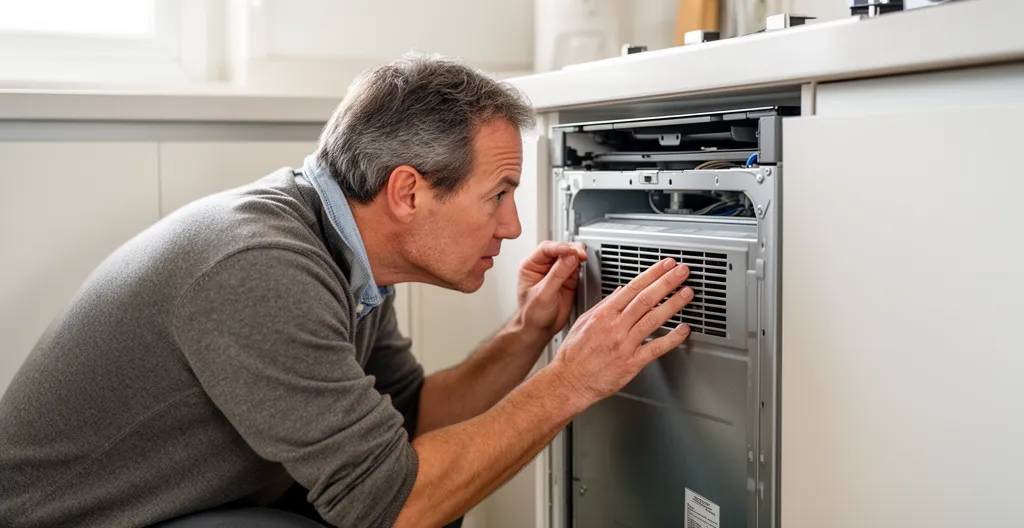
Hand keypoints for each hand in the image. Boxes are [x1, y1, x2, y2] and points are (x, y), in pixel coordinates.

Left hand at [514, 241, 587, 337]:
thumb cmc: (531, 315)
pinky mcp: (568, 280)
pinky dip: (582, 266)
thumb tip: (570, 257)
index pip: (546, 249)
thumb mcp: (543, 295)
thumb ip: (557, 275)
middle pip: (559, 249)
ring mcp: (556, 273)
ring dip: (578, 256)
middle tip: (581, 254)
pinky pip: (576, 268)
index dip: (560, 247)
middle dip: (571, 249)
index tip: (572, 251)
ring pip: (569, 257)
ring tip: (584, 258)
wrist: (539, 330)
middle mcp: (543, 267)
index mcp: (531, 266)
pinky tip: (584, 266)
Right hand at [549, 258, 693, 404]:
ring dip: (673, 304)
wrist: (569, 381)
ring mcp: (624, 344)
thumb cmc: (574, 354)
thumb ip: (604, 305)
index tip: (665, 265)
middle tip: (682, 271)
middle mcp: (615, 327)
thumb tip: (621, 291)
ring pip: (653, 319)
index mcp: (604, 314)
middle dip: (667, 282)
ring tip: (687, 293)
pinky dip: (672, 338)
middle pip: (645, 298)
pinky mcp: (631, 363)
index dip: (652, 274)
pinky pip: (656, 348)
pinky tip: (684, 329)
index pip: (633, 287)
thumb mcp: (584, 321)